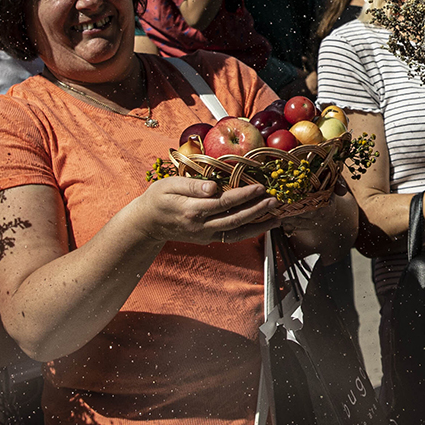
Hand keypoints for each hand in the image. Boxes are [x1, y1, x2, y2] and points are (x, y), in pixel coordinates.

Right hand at [128, 176, 277, 245]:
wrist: (147, 223)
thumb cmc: (158, 198)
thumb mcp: (170, 185)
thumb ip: (192, 186)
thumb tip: (213, 187)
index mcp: (192, 210)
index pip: (223, 202)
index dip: (244, 195)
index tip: (260, 188)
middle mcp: (200, 226)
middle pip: (234, 219)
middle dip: (257, 210)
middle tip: (275, 201)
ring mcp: (204, 235)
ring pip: (236, 232)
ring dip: (258, 225)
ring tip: (276, 217)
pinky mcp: (207, 239)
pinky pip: (231, 236)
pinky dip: (248, 232)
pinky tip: (261, 225)